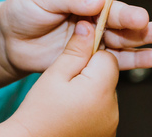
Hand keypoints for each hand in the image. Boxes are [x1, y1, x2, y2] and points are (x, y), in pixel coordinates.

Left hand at [0, 0, 151, 77]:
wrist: (9, 41)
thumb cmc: (24, 9)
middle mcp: (96, 12)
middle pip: (121, 13)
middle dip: (134, 16)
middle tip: (142, 20)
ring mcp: (95, 36)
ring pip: (125, 36)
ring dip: (145, 36)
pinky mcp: (91, 59)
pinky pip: (117, 60)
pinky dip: (137, 59)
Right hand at [0, 20, 119, 136]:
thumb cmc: (39, 112)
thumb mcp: (54, 74)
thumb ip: (75, 50)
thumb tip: (89, 25)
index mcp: (99, 88)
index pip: (107, 55)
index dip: (90, 52)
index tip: (74, 57)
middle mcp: (112, 108)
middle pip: (108, 75)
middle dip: (91, 72)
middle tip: (66, 79)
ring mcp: (111, 124)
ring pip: (106, 93)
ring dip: (92, 90)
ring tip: (67, 98)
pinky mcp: (107, 134)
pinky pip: (104, 111)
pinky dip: (92, 107)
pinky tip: (73, 110)